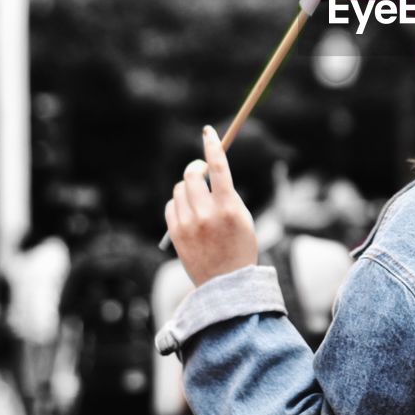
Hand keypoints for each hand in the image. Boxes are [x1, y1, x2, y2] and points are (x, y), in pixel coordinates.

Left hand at [166, 126, 258, 286]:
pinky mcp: (175, 234)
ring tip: (199, 202)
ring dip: (188, 188)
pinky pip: (171, 206)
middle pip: (192, 174)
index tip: (208, 131)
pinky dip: (179, 204)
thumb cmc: (240, 246)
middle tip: (202, 172)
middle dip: (196, 168)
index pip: (218, 166)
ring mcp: (188, 224)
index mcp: (229, 207)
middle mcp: (206, 213)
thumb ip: (227, 193)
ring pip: (180, 189)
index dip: (212, 145)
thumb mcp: (243, 216)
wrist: (226, 283)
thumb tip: (209, 169)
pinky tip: (189, 215)